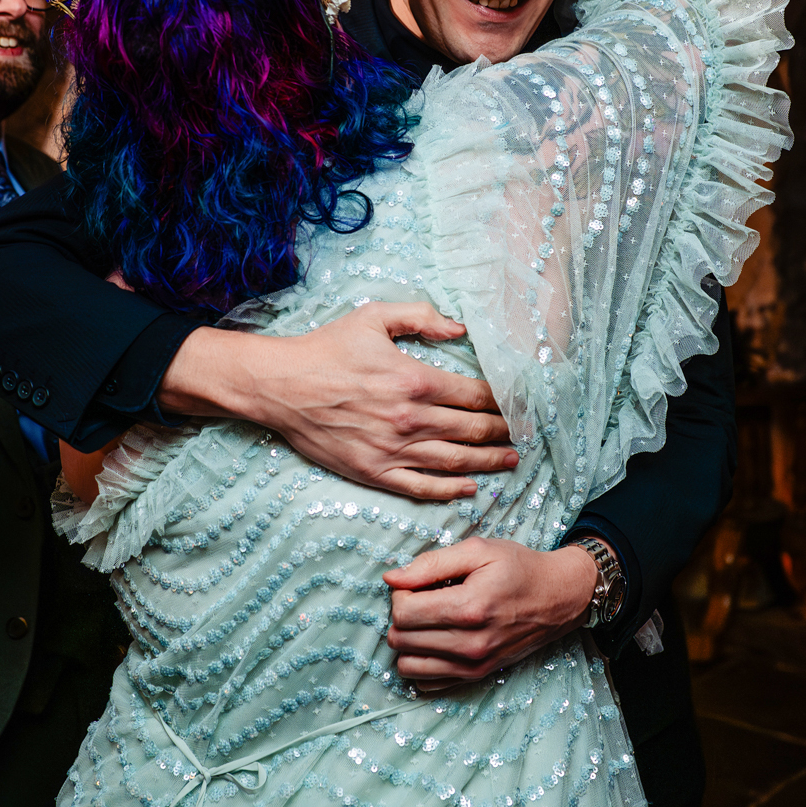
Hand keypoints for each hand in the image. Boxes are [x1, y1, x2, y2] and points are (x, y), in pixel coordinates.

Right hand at [158, 302, 518, 500]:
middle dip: (503, 433)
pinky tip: (469, 487)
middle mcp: (410, 419)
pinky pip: (422, 488)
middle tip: (525, 434)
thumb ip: (422, 317)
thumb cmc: (326, 348)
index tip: (520, 403)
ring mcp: (393, 450)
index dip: (503, 402)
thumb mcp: (374, 317)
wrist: (280, 386)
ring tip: (511, 460)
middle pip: (472, 431)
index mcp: (415, 380)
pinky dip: (450, 490)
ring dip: (488, 462)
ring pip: (455, 462)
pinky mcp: (374, 472)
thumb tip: (460, 327)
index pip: (475, 396)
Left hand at [382, 538, 596, 689]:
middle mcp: (471, 643)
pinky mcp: (477, 675)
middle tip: (423, 598)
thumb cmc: (519, 568)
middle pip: (401, 638)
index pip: (403, 612)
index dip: (400, 593)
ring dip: (408, 641)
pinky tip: (436, 640)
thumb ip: (430, 563)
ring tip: (429, 620)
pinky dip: (422, 662)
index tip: (416, 583)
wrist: (559, 597)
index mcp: (469, 607)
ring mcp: (474, 664)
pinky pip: (426, 682)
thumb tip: (390, 579)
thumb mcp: (478, 551)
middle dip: (402, 615)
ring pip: (407, 665)